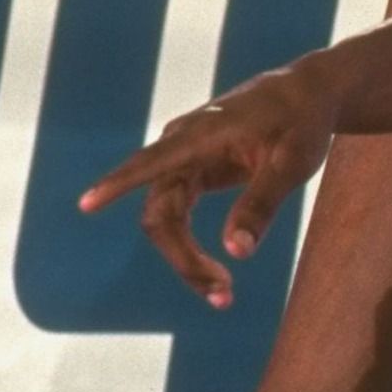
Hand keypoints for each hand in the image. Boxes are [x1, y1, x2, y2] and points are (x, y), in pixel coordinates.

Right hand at [79, 57, 343, 305]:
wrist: (305, 95)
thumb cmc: (301, 123)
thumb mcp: (293, 163)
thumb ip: (262, 203)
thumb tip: (236, 252)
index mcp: (203, 134)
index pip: (151, 161)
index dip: (117, 183)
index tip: (86, 204)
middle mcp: (182, 145)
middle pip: (160, 212)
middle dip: (182, 259)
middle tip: (223, 296)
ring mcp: (182, 159)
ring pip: (165, 220)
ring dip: (185, 260)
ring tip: (223, 295)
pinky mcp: (191, 172)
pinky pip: (177, 216)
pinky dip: (190, 247)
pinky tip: (213, 275)